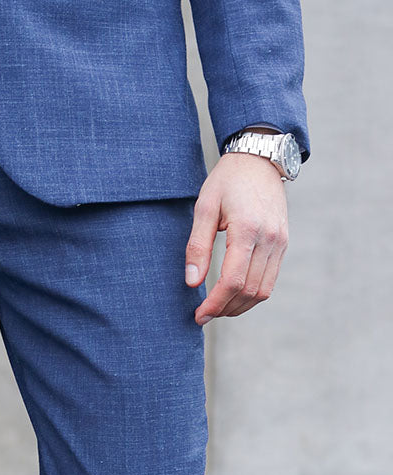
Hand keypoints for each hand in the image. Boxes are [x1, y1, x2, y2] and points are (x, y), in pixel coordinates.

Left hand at [185, 151, 288, 324]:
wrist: (259, 159)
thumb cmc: (227, 181)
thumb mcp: (204, 207)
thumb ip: (197, 246)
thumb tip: (192, 281)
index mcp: (247, 229)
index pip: (233, 280)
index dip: (215, 303)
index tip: (199, 315)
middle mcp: (269, 239)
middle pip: (248, 291)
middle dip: (225, 309)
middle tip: (204, 315)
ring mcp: (280, 243)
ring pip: (262, 291)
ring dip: (239, 306)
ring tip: (217, 309)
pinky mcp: (283, 244)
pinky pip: (269, 280)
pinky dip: (252, 295)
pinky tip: (233, 296)